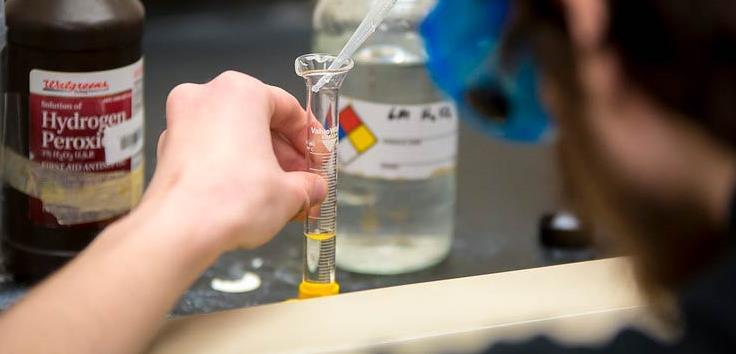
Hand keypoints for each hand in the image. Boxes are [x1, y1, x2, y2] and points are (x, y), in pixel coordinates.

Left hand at [139, 71, 325, 250]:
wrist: (180, 231)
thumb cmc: (230, 200)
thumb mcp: (289, 193)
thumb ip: (308, 185)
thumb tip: (314, 188)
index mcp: (239, 92)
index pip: (288, 107)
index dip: (310, 138)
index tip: (317, 158)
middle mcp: (206, 98)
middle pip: (259, 120)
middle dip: (284, 154)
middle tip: (303, 180)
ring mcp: (181, 123)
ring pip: (233, 136)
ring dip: (260, 162)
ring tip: (280, 195)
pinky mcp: (168, 151)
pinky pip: (211, 151)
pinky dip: (232, 169)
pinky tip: (249, 197)